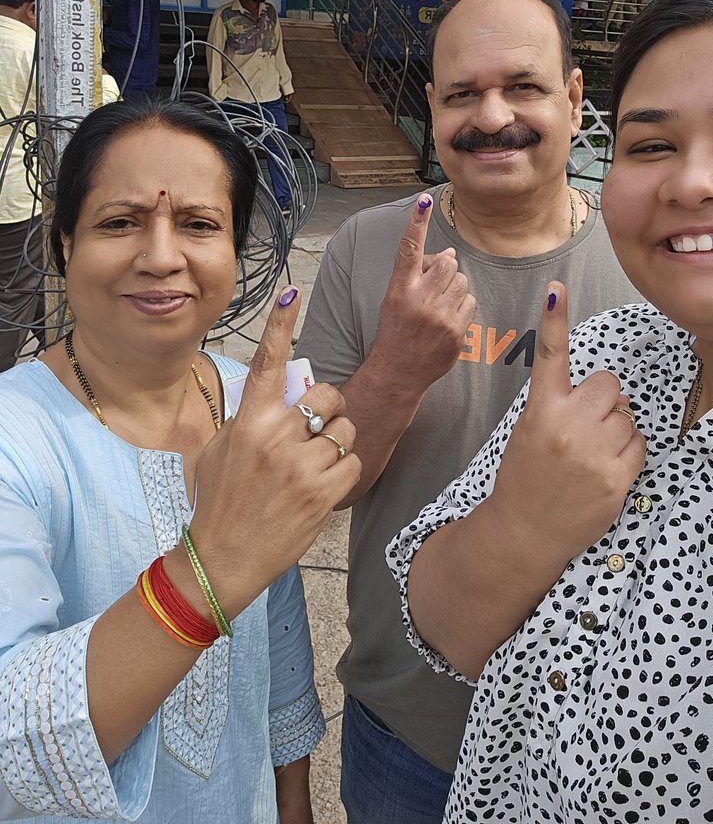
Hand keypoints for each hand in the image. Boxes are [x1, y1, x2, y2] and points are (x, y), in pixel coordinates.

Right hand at [186, 288, 360, 617]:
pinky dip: (344, 472)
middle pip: (327, 396)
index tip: (292, 292)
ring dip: (338, 443)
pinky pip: (354, 463)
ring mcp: (301, 467)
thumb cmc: (220, 500)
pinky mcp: (323, 494)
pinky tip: (321, 485)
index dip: (280, 325)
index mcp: (249, 421)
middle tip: (315, 429)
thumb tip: (279, 393)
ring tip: (315, 464)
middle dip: (329, 408)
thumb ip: (251, 417)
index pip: (268, 362)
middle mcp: (276, 438)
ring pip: (346, 431)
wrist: (222, 558)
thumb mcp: (222, 450)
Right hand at [370, 194, 475, 393]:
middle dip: (444, 271)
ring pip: (461, 281)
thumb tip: (449, 254)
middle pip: (447, 262)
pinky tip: (448, 321)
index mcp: (399, 288)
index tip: (423, 201)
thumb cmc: (397, 330)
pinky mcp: (455, 331)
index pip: (408, 249)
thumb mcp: (395, 298)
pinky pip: (470, 303)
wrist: (398, 371)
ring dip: (454, 289)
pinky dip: (463, 308)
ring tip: (439, 308)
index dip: (416, 223)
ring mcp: (438, 316)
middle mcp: (418, 300)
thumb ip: (418, 274)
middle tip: (434, 289)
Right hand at [489, 281, 644, 566]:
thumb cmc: (527, 475)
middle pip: (609, 384)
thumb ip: (565, 405)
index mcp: (541, 411)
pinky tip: (604, 469)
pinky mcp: (615, 479)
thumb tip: (615, 395)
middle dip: (603, 401)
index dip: (554, 320)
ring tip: (591, 454)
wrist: (525, 531)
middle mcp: (567, 427)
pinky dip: (628, 453)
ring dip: (616, 429)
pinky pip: (639, 444)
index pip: (550, 357)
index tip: (556, 287)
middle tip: (584, 427)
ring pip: (627, 415)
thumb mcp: (531, 430)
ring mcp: (593, 453)